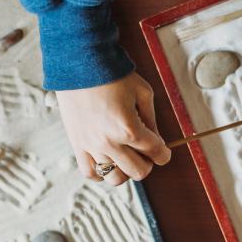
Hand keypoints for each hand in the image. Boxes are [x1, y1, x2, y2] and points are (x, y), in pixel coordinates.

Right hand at [55, 72, 170, 184]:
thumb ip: (151, 120)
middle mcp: (110, 142)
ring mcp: (92, 145)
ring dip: (125, 170)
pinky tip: (107, 161)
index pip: (156, 153)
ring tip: (125, 156)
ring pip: (115, 177)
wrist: (80, 64)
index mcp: (129, 129)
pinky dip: (101, 172)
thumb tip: (156, 140)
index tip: (163, 151)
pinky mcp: (77, 144)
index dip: (164, 154)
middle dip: (147, 162)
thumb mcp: (143, 92)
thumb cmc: (113, 74)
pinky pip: (90, 172)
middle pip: (138, 171)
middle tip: (145, 151)